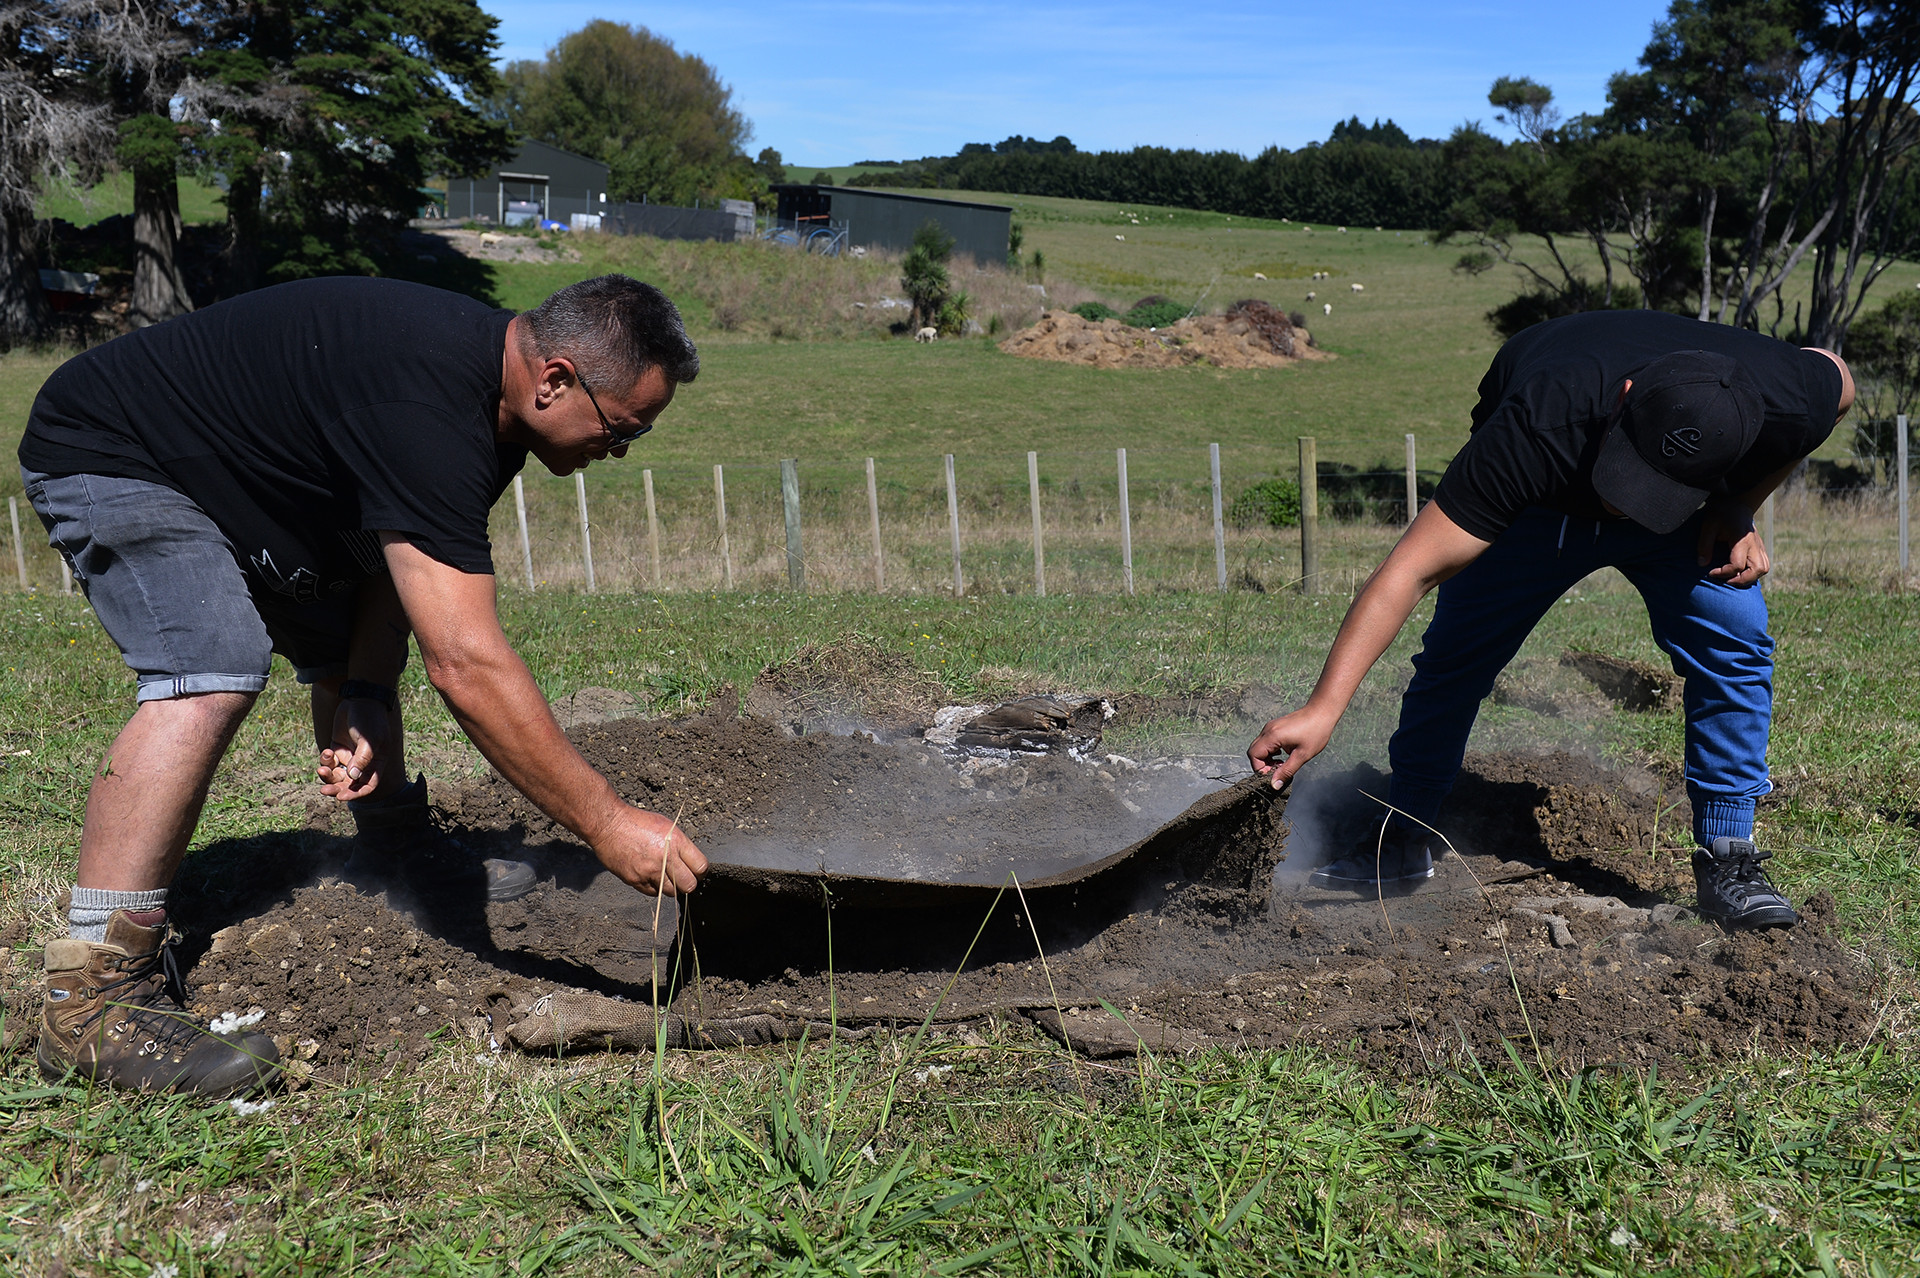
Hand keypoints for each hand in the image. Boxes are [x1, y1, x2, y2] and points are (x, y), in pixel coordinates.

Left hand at [317, 698, 397, 801]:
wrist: (360, 699)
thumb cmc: (369, 720)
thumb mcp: (369, 740)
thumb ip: (362, 759)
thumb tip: (353, 777)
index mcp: (376, 763)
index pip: (367, 785)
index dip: (356, 794)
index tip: (341, 797)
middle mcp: (362, 763)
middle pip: (349, 783)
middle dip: (336, 787)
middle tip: (324, 790)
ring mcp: (349, 756)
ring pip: (336, 774)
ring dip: (328, 775)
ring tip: (321, 769)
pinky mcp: (337, 748)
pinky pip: (328, 762)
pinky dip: (325, 760)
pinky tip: (327, 751)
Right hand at [593, 807, 708, 895]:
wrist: (609, 824)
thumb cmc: (637, 822)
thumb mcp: (666, 826)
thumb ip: (680, 845)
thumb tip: (690, 862)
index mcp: (676, 842)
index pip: (701, 867)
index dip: (700, 872)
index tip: (696, 871)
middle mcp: (665, 858)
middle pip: (689, 885)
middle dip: (688, 883)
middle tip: (683, 878)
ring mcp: (649, 871)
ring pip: (671, 892)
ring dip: (671, 887)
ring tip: (665, 876)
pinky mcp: (635, 880)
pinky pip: (652, 892)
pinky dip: (654, 887)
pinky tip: (650, 876)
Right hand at [1247, 706, 1337, 788]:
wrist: (1322, 712)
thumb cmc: (1315, 731)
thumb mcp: (1302, 755)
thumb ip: (1286, 771)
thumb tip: (1275, 784)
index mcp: (1272, 736)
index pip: (1254, 755)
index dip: (1260, 768)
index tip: (1272, 775)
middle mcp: (1268, 730)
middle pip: (1254, 751)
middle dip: (1262, 765)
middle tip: (1276, 771)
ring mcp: (1271, 727)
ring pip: (1259, 747)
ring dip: (1267, 759)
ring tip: (1281, 764)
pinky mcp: (1275, 727)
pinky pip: (1265, 742)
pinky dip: (1270, 752)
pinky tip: (1282, 755)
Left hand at [1697, 504, 1768, 586]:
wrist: (1736, 504)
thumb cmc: (1721, 514)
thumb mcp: (1708, 526)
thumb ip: (1704, 545)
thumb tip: (1702, 564)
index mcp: (1742, 539)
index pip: (1737, 565)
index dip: (1723, 573)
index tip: (1711, 572)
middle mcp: (1754, 544)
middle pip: (1758, 569)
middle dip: (1742, 580)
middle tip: (1726, 581)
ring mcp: (1759, 546)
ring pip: (1764, 568)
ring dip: (1750, 577)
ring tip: (1733, 578)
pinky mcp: (1760, 547)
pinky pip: (1764, 564)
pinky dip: (1754, 572)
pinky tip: (1740, 573)